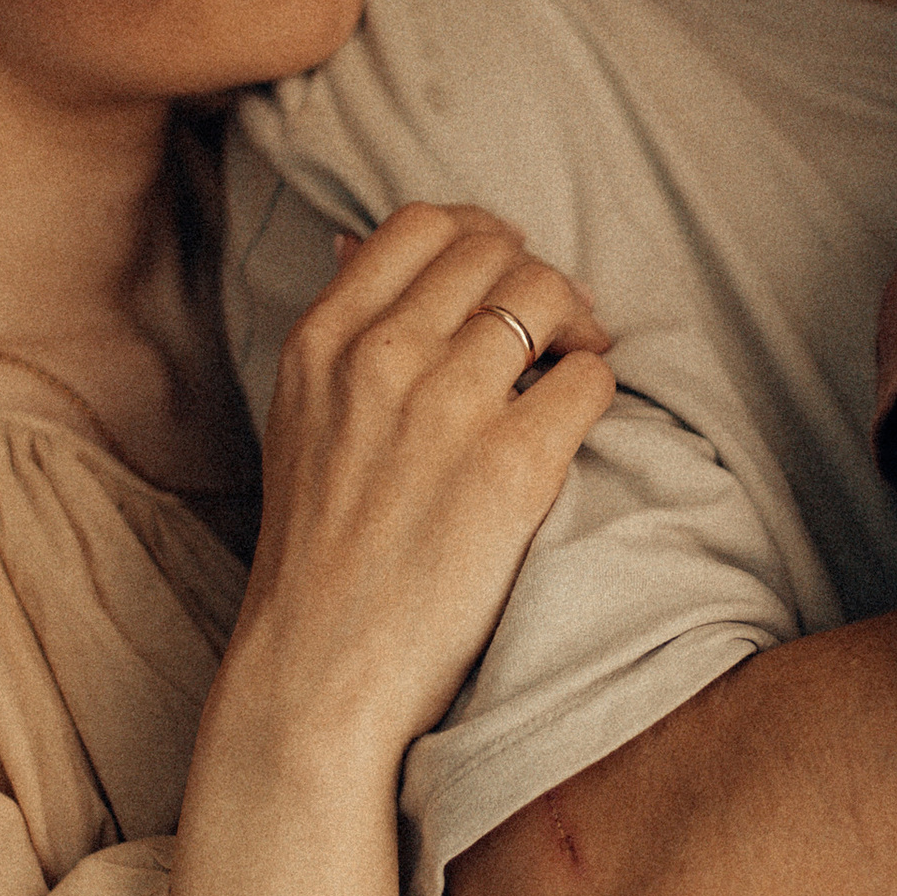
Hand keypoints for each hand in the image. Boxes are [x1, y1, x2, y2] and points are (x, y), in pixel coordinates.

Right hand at [226, 202, 612, 780]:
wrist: (321, 668)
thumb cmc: (319, 554)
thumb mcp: (299, 420)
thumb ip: (341, 334)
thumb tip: (360, 239)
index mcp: (324, 341)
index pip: (420, 226)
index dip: (480, 237)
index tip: (503, 270)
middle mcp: (382, 358)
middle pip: (495, 252)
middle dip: (537, 277)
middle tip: (559, 323)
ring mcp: (448, 408)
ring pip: (549, 298)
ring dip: (578, 326)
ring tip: (575, 367)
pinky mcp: (513, 464)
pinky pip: (589, 380)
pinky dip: (597, 390)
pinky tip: (578, 425)